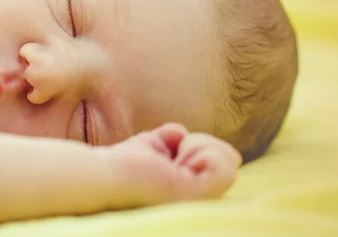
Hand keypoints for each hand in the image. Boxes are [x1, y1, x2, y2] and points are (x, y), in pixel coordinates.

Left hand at [107, 123, 241, 206]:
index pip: (225, 162)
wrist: (105, 173)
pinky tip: (176, 159)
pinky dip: (201, 151)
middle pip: (232, 159)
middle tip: (174, 150)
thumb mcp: (157, 144)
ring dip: (201, 145)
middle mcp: (202, 201)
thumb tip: (181, 134)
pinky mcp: (195, 196)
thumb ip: (174, 140)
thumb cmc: (125, 161)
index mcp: (196, 191)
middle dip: (203, 142)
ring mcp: (201, 202)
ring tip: (174, 155)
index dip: (201, 146)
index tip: (173, 150)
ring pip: (231, 161)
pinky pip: (225, 169)